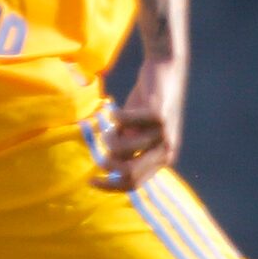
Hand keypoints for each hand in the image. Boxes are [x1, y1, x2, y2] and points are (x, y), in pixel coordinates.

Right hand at [92, 56, 185, 190]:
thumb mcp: (135, 134)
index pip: (134, 183)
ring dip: (108, 137)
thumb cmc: (146, 106)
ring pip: (122, 149)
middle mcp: (166, 150)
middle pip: (129, 173)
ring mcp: (163, 133)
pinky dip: (114, 115)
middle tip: (99, 151)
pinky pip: (123, 122)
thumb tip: (108, 166)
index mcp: (162, 159)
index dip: (110, 186)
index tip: (91, 180)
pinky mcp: (157, 114)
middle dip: (107, 165)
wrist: (166, 72)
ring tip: (111, 125)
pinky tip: (115, 110)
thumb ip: (126, 150)